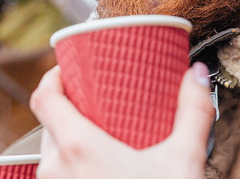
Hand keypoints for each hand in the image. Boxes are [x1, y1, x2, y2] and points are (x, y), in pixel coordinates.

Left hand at [29, 61, 214, 178]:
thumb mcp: (183, 161)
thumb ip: (193, 112)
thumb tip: (196, 72)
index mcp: (77, 147)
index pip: (42, 98)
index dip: (52, 78)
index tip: (69, 70)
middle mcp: (55, 170)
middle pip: (51, 127)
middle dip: (73, 114)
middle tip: (101, 107)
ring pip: (55, 158)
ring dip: (74, 148)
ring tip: (106, 144)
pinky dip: (75, 173)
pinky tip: (100, 174)